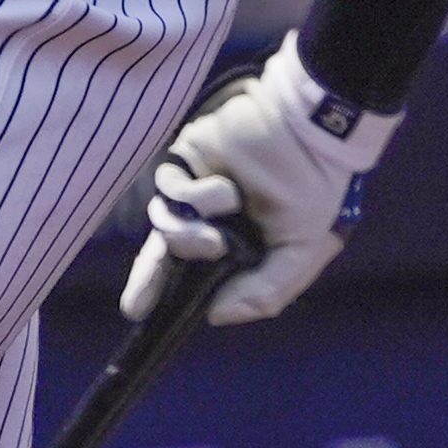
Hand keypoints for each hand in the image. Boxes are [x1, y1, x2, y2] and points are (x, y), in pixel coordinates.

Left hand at [121, 41, 396, 329]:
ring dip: (185, 239)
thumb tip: (215, 315)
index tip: (145, 315)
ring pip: (165, 224)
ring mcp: (196, 187)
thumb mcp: (300, 253)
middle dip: (147, 280)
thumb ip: (264, 292)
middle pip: (165, 252)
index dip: (170, 293)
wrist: (311, 132)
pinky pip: (170, 189)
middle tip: (134, 308)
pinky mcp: (186, 159)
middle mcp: (211, 217)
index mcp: (237, 242)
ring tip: (214, 242)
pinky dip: (197, 197)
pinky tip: (227, 194)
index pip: (195, 271)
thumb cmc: (313, 189)